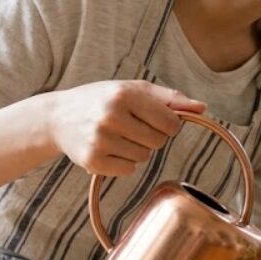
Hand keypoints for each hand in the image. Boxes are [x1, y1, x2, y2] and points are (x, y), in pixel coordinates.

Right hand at [46, 80, 206, 175]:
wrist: (57, 117)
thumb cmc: (101, 100)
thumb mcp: (133, 89)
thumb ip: (169, 98)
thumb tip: (202, 108)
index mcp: (124, 95)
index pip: (170, 123)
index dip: (169, 124)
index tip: (158, 120)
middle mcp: (111, 117)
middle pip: (159, 142)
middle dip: (152, 136)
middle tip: (132, 126)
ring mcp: (100, 141)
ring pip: (144, 157)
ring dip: (138, 149)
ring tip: (118, 135)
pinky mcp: (93, 161)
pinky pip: (129, 170)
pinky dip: (124, 162)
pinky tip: (108, 148)